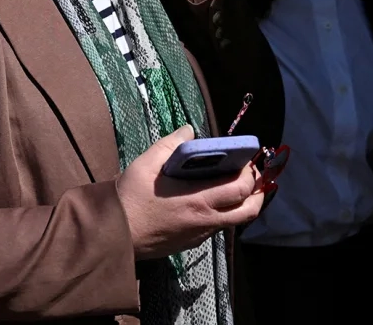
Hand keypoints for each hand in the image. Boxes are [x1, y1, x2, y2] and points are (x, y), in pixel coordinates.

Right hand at [115, 125, 265, 259]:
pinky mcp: (193, 242)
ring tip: (240, 188)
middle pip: (248, 209)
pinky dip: (226, 213)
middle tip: (251, 175)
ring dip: (245, 204)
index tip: (247, 160)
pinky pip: (219, 227)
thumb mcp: (145, 164)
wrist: (114, 234)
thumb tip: (189, 131)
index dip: (250, 173)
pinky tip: (214, 201)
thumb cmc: (130, 198)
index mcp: (198, 198)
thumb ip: (170, 144)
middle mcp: (206, 219)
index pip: (240, 188)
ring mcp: (201, 233)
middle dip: (257, 190)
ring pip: (236, 221)